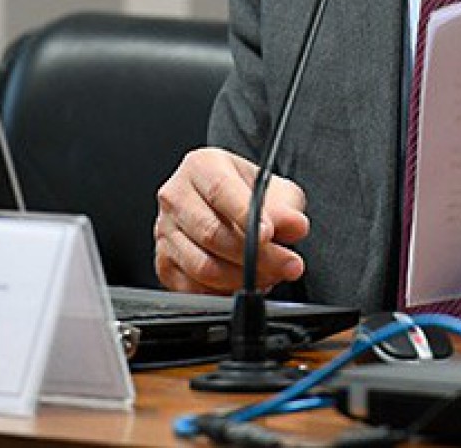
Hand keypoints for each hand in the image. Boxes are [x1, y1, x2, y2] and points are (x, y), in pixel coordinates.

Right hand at [154, 147, 310, 294]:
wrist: (229, 206)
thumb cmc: (247, 193)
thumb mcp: (275, 191)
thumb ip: (285, 208)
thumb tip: (295, 226)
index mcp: (201, 166)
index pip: (219, 191)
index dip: (245, 216)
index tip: (269, 234)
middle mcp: (176, 197)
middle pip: (210, 233)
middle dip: (255, 255)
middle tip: (286, 264)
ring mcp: (166, 232)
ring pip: (202, 266)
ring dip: (242, 278)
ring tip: (271, 276)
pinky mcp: (165, 263)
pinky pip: (193, 289)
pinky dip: (224, 293)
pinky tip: (245, 284)